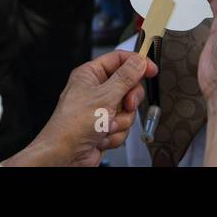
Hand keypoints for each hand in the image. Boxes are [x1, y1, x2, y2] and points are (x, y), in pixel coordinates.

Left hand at [27, 50, 157, 165]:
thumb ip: (126, 77)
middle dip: (129, 100)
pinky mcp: (105, 126)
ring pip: (127, 109)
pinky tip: (102, 136)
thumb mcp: (105, 96)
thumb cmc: (72, 125)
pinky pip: (123, 125)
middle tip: (125, 104)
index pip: (119, 60)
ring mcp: (101, 110)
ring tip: (106, 125)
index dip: (137, 63)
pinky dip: (116, 133)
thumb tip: (139, 61)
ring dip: (121, 120)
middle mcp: (95, 90)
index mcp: (90, 75)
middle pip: (128, 86)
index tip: (151, 69)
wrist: (65, 156)